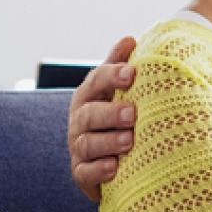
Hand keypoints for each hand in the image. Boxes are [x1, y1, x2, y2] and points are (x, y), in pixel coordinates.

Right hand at [68, 37, 137, 202]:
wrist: (110, 156)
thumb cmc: (117, 116)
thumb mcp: (118, 90)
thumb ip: (120, 65)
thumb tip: (129, 39)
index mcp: (90, 95)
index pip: (96, 81)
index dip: (112, 76)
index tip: (132, 73)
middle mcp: (80, 120)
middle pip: (89, 114)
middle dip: (110, 113)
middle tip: (132, 113)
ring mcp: (79, 147)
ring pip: (88, 144)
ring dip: (109, 142)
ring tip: (130, 140)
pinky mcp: (82, 173)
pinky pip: (85, 172)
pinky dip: (99, 170)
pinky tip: (115, 167)